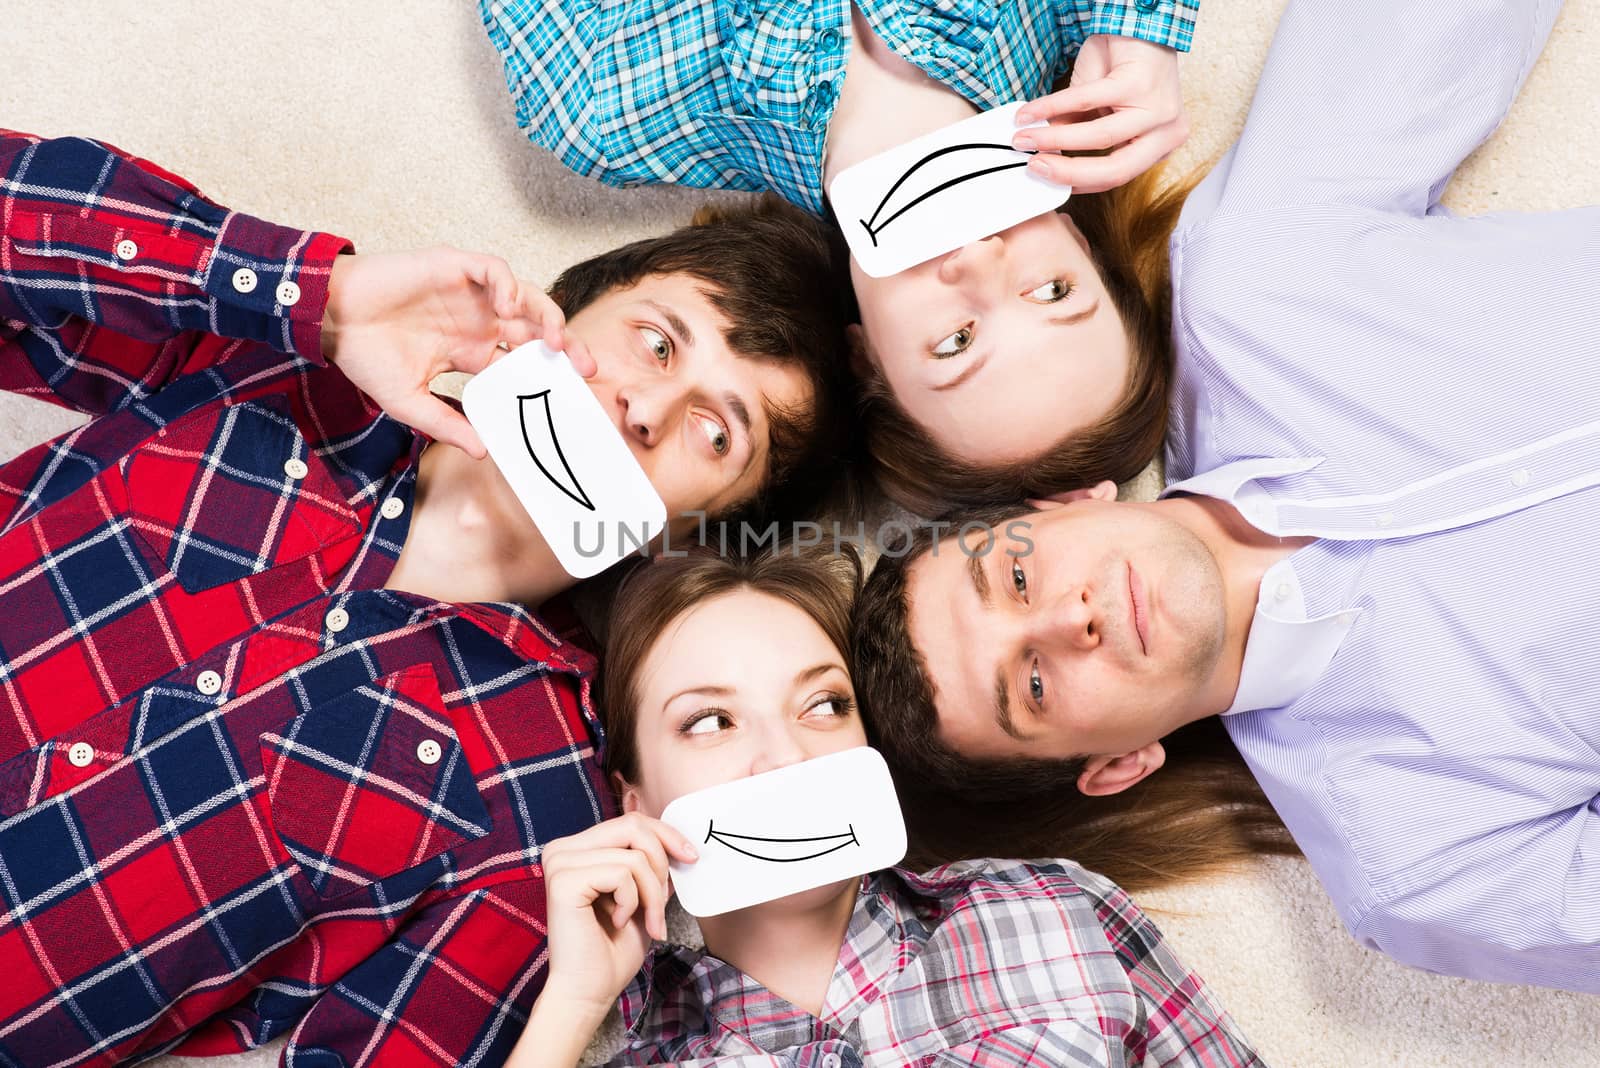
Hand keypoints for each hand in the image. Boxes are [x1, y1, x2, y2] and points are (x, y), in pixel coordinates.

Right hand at [319, 248, 596, 457]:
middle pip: (534, 330)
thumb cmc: (365, 357)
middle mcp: (477, 322)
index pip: (522, 363)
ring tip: (555, 337)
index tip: (569, 395)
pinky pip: (493, 269)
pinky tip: (508, 306)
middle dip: (564, 345)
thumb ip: (447, 424)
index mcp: (472, 353)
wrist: (330, 321)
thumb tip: (483, 451)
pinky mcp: (453, 267)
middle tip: (584, 366)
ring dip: (545, 314)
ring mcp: (468, 294)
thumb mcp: (410, 402)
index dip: (547, 376)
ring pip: (524, 297)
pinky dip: (507, 284)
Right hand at [538, 813, 699, 1018]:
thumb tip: (680, 841)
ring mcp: (559, 863)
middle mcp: (562, 849)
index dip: (667, 835)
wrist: (590, 991)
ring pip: (633, 856)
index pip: (630, 821)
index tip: (692, 858)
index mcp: (577, 848)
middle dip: (662, 864)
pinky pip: (622, 874)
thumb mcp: (642, 894)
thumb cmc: (614, 948)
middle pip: (633, 827)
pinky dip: (633, 902)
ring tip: (646, 922)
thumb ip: (651, 863)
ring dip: (652, 894)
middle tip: (663, 903)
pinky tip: (619, 922)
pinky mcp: (563, 880)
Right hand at [1012, 36, 1187, 193]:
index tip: (1047, 179)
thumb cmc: (1123, 66)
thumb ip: (1079, 132)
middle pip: (1115, 170)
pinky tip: (1029, 113)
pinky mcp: (1139, 83)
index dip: (1078, 182)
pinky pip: (1086, 102)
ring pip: (1099, 138)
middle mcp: (1167, 130)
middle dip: (1068, 172)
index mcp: (1161, 142)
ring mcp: (1158, 108)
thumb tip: (1046, 156)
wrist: (1136, 22)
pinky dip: (1052, 107)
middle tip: (1035, 167)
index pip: (1118, 176)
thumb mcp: (1101, 109)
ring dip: (1053, 140)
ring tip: (1024, 138)